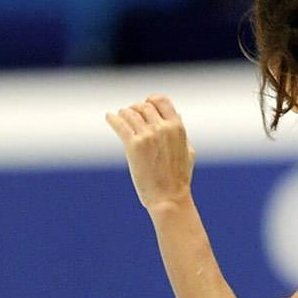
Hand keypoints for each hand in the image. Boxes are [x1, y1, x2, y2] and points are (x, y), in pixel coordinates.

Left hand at [106, 95, 195, 212]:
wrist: (169, 198)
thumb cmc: (179, 178)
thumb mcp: (188, 151)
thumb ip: (182, 132)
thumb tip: (178, 115)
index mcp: (177, 127)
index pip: (161, 100)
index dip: (151, 100)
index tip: (144, 104)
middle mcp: (162, 128)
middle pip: (143, 106)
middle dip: (136, 109)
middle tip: (130, 115)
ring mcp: (147, 135)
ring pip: (130, 113)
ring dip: (124, 113)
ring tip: (120, 117)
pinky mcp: (133, 146)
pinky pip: (120, 125)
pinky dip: (112, 119)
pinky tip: (109, 117)